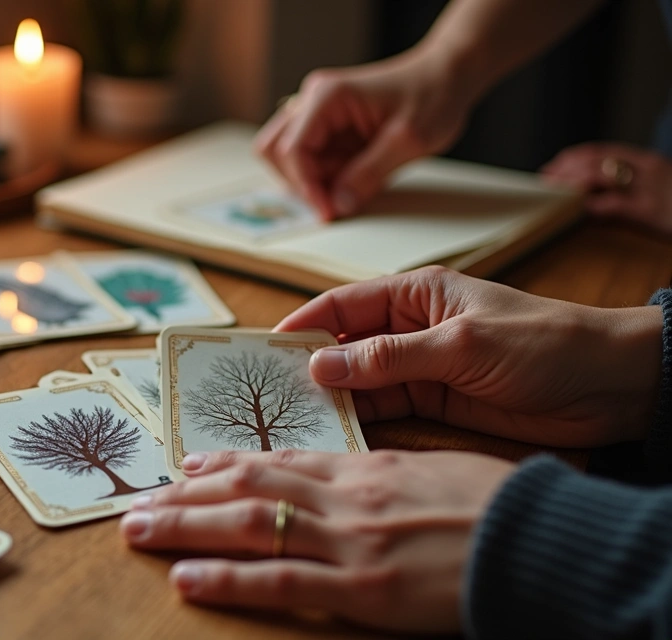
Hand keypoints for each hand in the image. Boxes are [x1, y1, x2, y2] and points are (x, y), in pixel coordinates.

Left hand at [120, 449, 514, 633]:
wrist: (543, 539)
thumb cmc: (501, 505)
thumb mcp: (437, 470)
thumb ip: (386, 473)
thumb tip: (355, 475)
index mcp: (364, 469)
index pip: (277, 460)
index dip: (224, 464)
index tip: (186, 465)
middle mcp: (344, 499)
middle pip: (246, 488)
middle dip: (184, 496)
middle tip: (136, 501)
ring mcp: (348, 542)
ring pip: (247, 525)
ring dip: (184, 526)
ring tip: (137, 529)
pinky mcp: (361, 589)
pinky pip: (280, 582)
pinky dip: (226, 581)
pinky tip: (186, 580)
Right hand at [256, 49, 474, 220]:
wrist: (447, 77)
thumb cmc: (433, 95)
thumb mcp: (408, 140)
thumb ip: (370, 173)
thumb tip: (339, 204)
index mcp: (327, 97)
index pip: (292, 149)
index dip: (306, 186)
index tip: (329, 210)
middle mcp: (313, 102)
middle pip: (276, 151)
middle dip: (300, 183)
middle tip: (333, 204)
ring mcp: (318, 115)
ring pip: (288, 159)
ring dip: (311, 182)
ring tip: (347, 191)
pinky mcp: (328, 129)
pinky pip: (311, 160)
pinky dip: (325, 179)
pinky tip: (354, 181)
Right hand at [275, 266, 663, 447]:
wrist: (613, 386)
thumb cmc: (546, 345)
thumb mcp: (462, 346)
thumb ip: (390, 357)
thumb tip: (322, 366)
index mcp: (416, 293)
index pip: (341, 304)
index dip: (300, 325)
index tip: (263, 351)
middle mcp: (409, 328)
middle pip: (341, 345)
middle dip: (306, 366)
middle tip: (263, 394)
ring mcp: (419, 367)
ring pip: (357, 382)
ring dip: (328, 399)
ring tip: (288, 420)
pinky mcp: (433, 404)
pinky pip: (382, 410)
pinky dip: (356, 422)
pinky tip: (329, 435)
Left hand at [541, 142, 671, 234]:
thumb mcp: (659, 195)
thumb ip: (629, 197)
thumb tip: (592, 208)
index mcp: (649, 162)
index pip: (602, 151)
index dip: (572, 158)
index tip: (551, 167)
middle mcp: (648, 169)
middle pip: (595, 161)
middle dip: (564, 171)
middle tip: (544, 183)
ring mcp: (650, 188)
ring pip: (599, 176)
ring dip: (570, 185)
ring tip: (552, 195)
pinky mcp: (651, 211)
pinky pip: (612, 205)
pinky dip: (589, 207)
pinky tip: (574, 212)